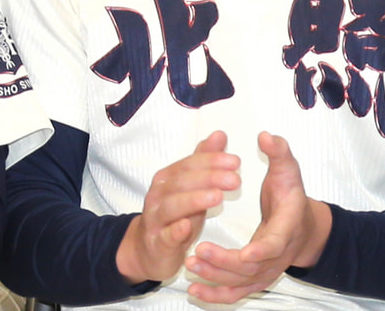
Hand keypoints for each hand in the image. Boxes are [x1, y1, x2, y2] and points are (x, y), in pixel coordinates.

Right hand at [115, 132, 239, 283]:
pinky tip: (187, 227)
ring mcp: (155, 219)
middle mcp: (158, 195)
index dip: (211, 161)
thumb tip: (219, 135)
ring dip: (194, 200)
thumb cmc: (175, 216)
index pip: (189, 164)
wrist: (149, 250)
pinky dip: (175, 231)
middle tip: (235, 179)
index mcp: (168, 178)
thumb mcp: (190, 188)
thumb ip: (203, 161)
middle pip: (182, 182)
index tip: (235, 161)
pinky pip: (165, 236)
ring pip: (171, 206)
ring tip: (217, 197)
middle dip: (208, 178)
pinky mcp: (157, 243)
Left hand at [184, 132, 331, 304]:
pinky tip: (195, 292)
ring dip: (216, 278)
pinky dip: (217, 296)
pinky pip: (236, 293)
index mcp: (286, 228)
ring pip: (241, 283)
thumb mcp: (289, 171)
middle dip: (225, 263)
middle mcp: (277, 256)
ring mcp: (267, 270)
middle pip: (252, 268)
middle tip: (198, 251)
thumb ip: (279, 153)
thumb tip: (266, 135)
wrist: (304, 226)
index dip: (261, 250)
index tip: (244, 252)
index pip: (275, 244)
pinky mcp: (256, 279)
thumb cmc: (292, 196)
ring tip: (190, 264)